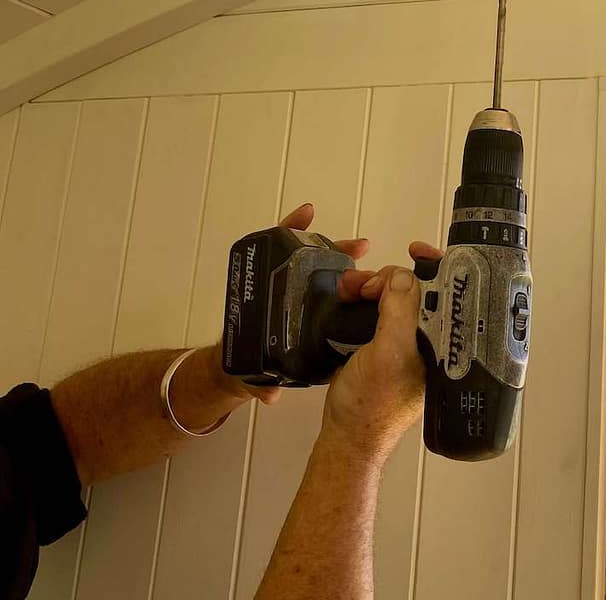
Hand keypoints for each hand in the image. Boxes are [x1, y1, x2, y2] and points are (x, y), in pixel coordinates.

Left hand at [221, 202, 373, 405]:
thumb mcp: (249, 378)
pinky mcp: (307, 312)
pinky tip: (363, 277)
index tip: (307, 215)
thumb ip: (260, 386)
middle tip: (358, 245)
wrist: (237, 377)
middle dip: (332, 248)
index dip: (289, 231)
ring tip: (364, 251)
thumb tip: (271, 394)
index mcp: (263, 301)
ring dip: (342, 258)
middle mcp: (279, 292)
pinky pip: (327, 290)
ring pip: (320, 271)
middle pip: (305, 261)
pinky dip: (344, 280)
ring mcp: (294, 299)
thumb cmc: (239, 368)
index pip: (276, 257)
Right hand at [320, 241, 442, 461]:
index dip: (438, 267)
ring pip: (398, 298)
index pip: (454, 296)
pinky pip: (380, 311)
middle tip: (367, 284)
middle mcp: (433, 342)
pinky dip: (366, 298)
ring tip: (350, 290)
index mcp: (446, 346)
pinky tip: (351, 296)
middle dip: (392, 277)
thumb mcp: (390, 353)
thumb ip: (400, 311)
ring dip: (374, 286)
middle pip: (422, 291)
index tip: (416, 251)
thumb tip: (402, 275)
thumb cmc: (372, 408)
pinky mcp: (386, 345)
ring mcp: (409, 343)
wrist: (344, 438)